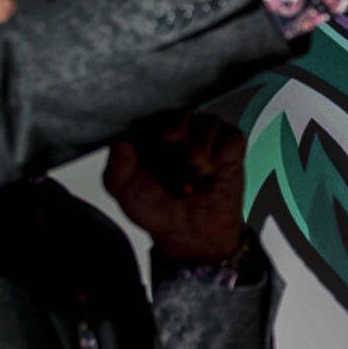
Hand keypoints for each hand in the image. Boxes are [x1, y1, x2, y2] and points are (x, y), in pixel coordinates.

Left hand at [103, 112, 246, 261]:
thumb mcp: (125, 192)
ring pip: (207, 122)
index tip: (154, 144)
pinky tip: (212, 172)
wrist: (192, 235)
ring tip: (195, 173)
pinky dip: (220, 154)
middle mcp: (179, 130)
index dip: (153, 127)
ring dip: (200, 149)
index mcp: (151, 136)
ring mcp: (206, 136)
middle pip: (181, 112)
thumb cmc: (159, 211)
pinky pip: (230, 136)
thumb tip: (122, 141)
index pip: (152, 114)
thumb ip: (116, 167)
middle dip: (177, 134)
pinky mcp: (230, 146)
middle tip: (174, 152)